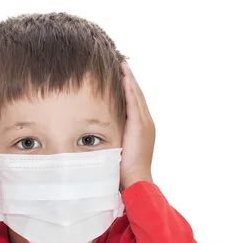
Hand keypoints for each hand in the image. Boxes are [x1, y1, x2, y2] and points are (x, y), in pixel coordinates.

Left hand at [119, 60, 155, 190]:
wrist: (136, 180)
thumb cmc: (124, 170)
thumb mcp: (118, 149)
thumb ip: (113, 138)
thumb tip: (96, 134)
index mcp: (142, 128)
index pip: (135, 102)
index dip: (129, 88)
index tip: (122, 74)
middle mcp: (147, 122)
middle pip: (137, 95)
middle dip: (130, 78)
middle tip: (123, 62)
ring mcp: (145, 123)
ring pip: (137, 95)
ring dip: (130, 79)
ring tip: (123, 64)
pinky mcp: (140, 126)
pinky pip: (134, 103)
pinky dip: (130, 89)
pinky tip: (124, 78)